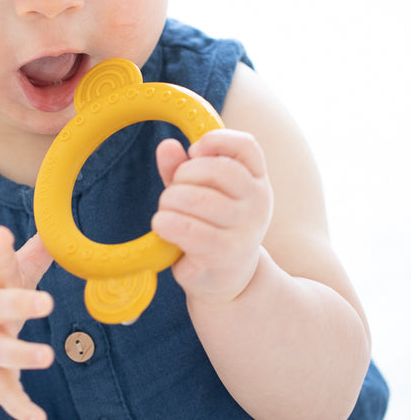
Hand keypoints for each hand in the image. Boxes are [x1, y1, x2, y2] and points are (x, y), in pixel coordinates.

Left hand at [152, 129, 272, 304]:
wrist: (224, 278)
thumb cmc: (209, 226)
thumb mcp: (197, 192)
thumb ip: (181, 167)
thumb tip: (166, 145)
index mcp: (256, 180)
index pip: (247, 146)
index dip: (216, 141)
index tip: (193, 151)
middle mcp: (258, 202)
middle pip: (215, 169)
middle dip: (182, 176)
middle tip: (173, 192)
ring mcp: (245, 229)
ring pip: (196, 198)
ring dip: (169, 202)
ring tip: (166, 212)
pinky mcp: (225, 254)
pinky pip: (187, 228)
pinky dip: (166, 223)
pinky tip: (162, 226)